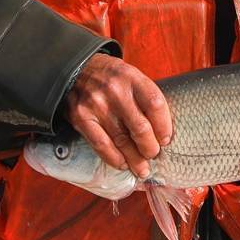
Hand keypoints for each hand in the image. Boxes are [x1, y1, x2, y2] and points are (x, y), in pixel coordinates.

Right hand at [65, 53, 171, 178]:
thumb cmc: (110, 78)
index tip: (166, 139)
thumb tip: (161, 133)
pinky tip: (123, 164)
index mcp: (131, 77)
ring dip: (135, 159)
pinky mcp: (81, 117)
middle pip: (140, 127)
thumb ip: (144, 97)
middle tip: (153, 155)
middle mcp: (115, 90)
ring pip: (122, 140)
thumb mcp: (130, 76)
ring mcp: (96, 104)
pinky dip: (114, 158)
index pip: (155, 104)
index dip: (164, 126)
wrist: (73, 70)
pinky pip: (102, 145)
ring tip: (142, 169)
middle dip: (150, 148)